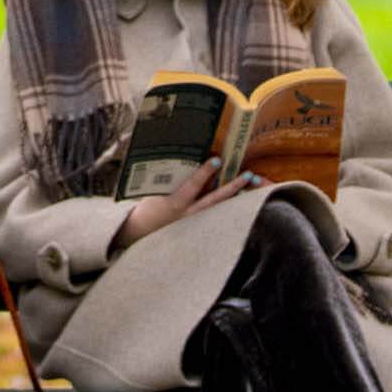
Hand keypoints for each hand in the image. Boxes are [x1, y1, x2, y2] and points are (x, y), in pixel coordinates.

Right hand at [110, 159, 264, 254]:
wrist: (140, 234)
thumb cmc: (146, 208)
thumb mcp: (152, 191)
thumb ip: (167, 178)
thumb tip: (181, 157)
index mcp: (175, 204)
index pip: (193, 186)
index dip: (205, 172)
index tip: (217, 160)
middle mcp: (189, 216)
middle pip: (215, 200)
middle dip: (233, 187)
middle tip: (248, 174)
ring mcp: (196, 223)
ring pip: (221, 209)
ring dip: (237, 196)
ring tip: (251, 184)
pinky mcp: (200, 228)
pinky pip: (217, 215)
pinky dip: (230, 206)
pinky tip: (243, 196)